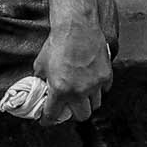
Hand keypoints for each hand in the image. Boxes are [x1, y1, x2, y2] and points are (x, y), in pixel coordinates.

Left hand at [29, 9, 112, 123]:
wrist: (76, 27)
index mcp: (60, 90)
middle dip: (74, 113)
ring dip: (88, 101)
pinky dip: (99, 88)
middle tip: (69, 107)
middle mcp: (79, 91)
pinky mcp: (106, 75)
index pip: (53, 115)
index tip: (47, 120)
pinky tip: (92, 81)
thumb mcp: (40, 65)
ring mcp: (95, 84)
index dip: (48, 120)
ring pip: (95, 104)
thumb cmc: (57, 44)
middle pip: (82, 116)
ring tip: (82, 93)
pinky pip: (104, 89)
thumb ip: (41, 81)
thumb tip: (41, 89)